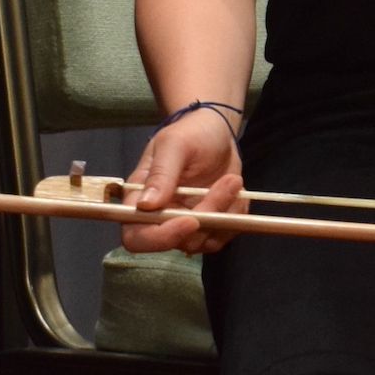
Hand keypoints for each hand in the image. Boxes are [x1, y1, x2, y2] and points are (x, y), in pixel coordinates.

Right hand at [121, 108, 245, 256]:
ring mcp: (185, 224)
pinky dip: (236, 216)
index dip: (160, 238)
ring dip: (226, 214)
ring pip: (204, 241)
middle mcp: (160, 218)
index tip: (190, 220)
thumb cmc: (190, 133)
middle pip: (178, 241)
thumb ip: (161, 174)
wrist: (216, 133)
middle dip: (207, 215)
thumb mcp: (174, 144)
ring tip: (234, 180)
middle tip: (229, 182)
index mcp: (139, 200)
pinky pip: (224, 236)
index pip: (136, 237)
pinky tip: (238, 191)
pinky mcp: (209, 226)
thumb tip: (145, 206)